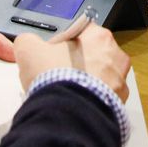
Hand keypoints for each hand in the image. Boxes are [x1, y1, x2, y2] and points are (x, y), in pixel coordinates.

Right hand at [14, 24, 130, 102]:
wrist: (68, 115)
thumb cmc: (55, 78)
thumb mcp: (29, 50)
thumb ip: (28, 41)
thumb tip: (27, 44)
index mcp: (98, 35)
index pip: (81, 31)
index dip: (64, 43)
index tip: (53, 55)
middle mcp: (115, 55)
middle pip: (94, 54)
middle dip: (78, 63)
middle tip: (59, 74)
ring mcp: (120, 80)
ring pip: (101, 76)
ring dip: (87, 82)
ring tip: (67, 92)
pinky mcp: (120, 102)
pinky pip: (105, 97)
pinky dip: (93, 100)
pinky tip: (77, 104)